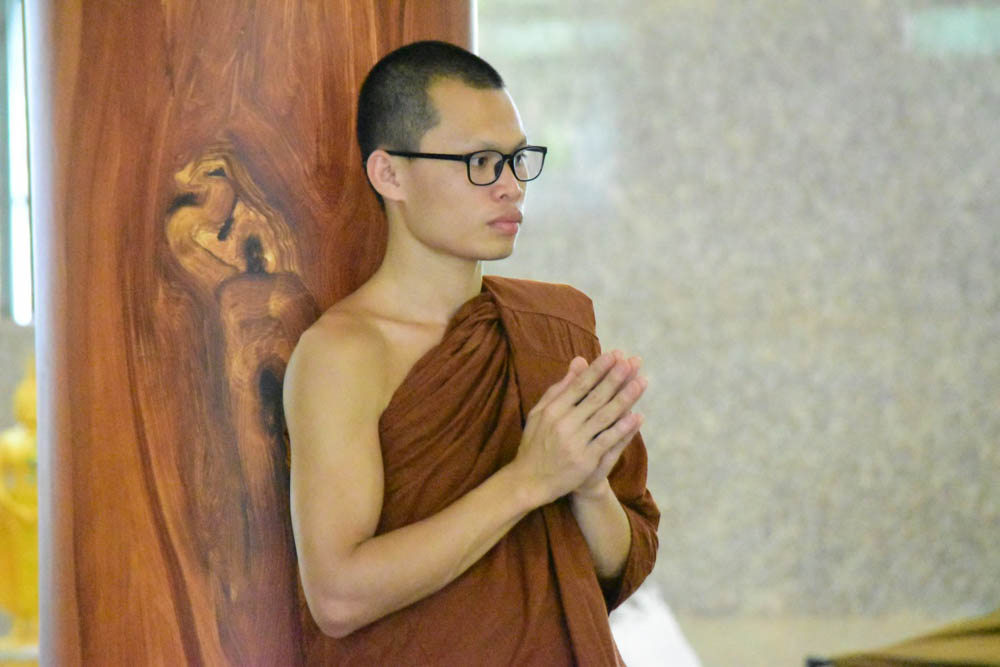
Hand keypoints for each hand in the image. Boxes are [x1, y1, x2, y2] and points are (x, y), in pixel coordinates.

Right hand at [510, 351, 647, 505]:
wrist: (529, 480)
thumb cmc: (535, 443)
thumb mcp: (540, 412)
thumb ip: (560, 387)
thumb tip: (578, 361)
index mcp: (552, 409)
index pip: (580, 384)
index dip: (599, 369)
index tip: (615, 354)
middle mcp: (563, 423)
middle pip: (595, 397)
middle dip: (616, 378)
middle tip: (633, 362)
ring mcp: (575, 442)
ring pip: (605, 416)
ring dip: (625, 398)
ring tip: (641, 382)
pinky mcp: (585, 460)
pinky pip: (608, 440)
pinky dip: (623, 428)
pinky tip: (637, 416)